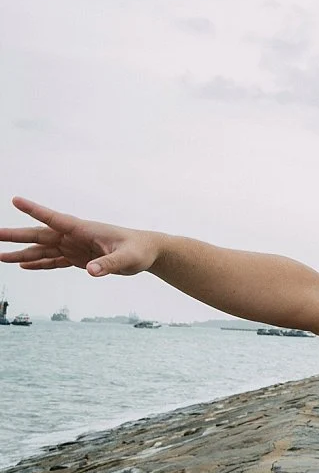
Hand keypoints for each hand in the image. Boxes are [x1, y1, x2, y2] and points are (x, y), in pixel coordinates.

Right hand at [0, 198, 160, 275]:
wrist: (148, 252)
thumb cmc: (139, 251)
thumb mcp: (127, 259)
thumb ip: (109, 264)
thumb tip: (92, 272)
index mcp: (84, 229)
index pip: (55, 218)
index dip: (35, 210)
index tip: (16, 200)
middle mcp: (75, 236)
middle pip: (40, 235)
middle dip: (15, 235)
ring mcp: (75, 247)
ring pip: (43, 250)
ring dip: (21, 254)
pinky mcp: (79, 259)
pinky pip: (54, 261)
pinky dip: (38, 264)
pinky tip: (23, 266)